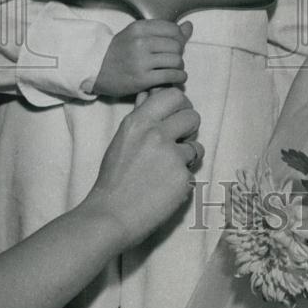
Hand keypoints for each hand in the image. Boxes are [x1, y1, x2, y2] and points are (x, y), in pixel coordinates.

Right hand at [83, 87, 202, 250]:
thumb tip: (150, 93)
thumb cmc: (113, 178)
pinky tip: (166, 187)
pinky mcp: (182, 177)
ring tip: (169, 169)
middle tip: (179, 143)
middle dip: (189, 130)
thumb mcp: (123, 139)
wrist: (110, 215)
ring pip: (197, 146)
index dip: (181, 106)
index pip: (174, 95)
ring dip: (189, 156)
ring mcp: (171, 155)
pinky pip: (192, 171)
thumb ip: (141, 115)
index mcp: (139, 121)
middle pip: (192, 116)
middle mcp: (156, 133)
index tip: (177, 117)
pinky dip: (182, 178)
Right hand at [93, 19, 191, 97]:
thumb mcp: (138, 35)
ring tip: (175, 69)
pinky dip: (179, 77)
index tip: (174, 45)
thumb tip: (189, 26)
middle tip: (173, 60)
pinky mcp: (142, 79)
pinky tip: (178, 78)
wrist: (96, 70)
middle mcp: (140, 42)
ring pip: (176, 61)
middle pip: (176, 46)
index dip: (179, 38)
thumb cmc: (120, 51)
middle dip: (179, 54)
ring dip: (180, 67)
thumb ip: (164, 30)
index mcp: (139, 28)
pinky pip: (171, 76)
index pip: (173, 29)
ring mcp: (140, 61)